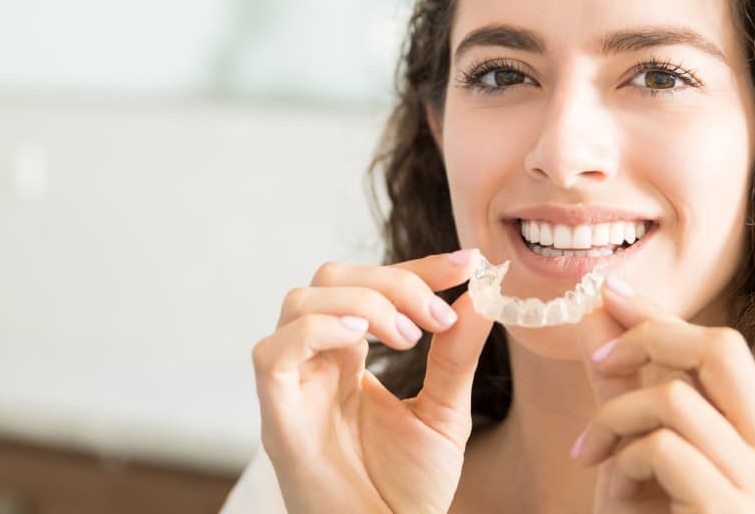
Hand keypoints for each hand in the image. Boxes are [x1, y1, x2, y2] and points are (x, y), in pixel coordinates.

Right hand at [251, 250, 493, 513]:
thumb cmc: (408, 490)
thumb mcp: (445, 412)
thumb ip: (457, 354)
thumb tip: (482, 294)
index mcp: (351, 358)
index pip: (372, 285)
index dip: (418, 267)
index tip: (467, 264)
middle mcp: (316, 363)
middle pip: (331, 279)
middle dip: (392, 281)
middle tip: (437, 317)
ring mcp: (293, 386)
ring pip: (300, 301)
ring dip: (362, 303)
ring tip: (408, 337)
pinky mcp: (277, 416)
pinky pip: (272, 352)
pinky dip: (314, 330)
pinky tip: (360, 340)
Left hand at [573, 281, 754, 513]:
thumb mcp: (639, 450)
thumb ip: (628, 385)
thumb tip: (600, 309)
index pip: (724, 350)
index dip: (662, 316)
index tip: (609, 293)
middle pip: (721, 348)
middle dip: (649, 338)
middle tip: (599, 362)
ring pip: (675, 397)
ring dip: (615, 418)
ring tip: (593, 454)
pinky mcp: (732, 512)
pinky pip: (663, 448)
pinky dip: (622, 459)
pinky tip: (610, 490)